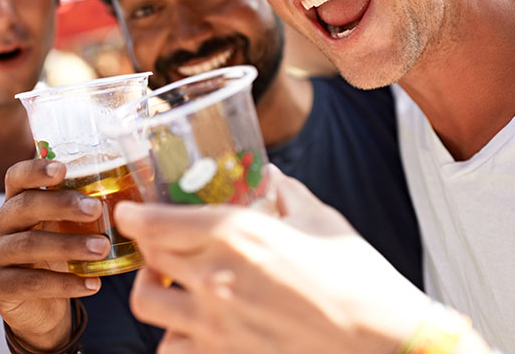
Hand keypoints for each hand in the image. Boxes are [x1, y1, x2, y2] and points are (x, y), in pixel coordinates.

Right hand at [0, 159, 109, 350]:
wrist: (40, 308)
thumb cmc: (59, 256)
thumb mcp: (69, 228)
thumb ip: (87, 207)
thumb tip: (136, 180)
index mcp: (17, 201)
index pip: (17, 177)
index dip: (36, 170)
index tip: (63, 169)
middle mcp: (0, 223)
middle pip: (25, 205)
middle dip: (61, 204)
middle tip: (95, 208)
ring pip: (28, 244)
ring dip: (68, 245)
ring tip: (102, 248)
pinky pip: (30, 282)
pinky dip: (64, 284)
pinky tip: (92, 284)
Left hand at [114, 165, 431, 353]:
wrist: (387, 343)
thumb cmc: (360, 280)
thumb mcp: (322, 222)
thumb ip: (288, 194)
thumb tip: (272, 177)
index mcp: (239, 235)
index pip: (158, 222)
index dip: (133, 214)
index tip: (128, 211)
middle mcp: (217, 278)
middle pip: (149, 254)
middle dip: (147, 243)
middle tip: (158, 240)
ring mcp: (216, 324)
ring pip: (147, 301)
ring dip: (152, 286)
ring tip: (169, 282)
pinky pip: (171, 347)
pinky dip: (173, 333)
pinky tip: (192, 323)